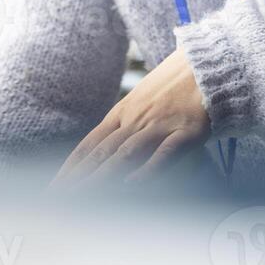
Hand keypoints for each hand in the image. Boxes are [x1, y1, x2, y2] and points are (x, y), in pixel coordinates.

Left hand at [50, 47, 210, 187]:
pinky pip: (165, 153)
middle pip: (102, 152)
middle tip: (59, 200)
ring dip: (103, 177)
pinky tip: (134, 184)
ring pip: (126, 153)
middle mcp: (136, 119)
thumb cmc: (176, 85)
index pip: (89, 144)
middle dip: (78, 179)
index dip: (70, 168)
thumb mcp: (143, 101)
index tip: (55, 188)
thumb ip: (126, 124)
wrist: (209, 64)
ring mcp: (160, 124)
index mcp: (122, 112)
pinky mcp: (187, 131)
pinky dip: (148, 169)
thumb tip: (107, 150)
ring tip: (85, 199)